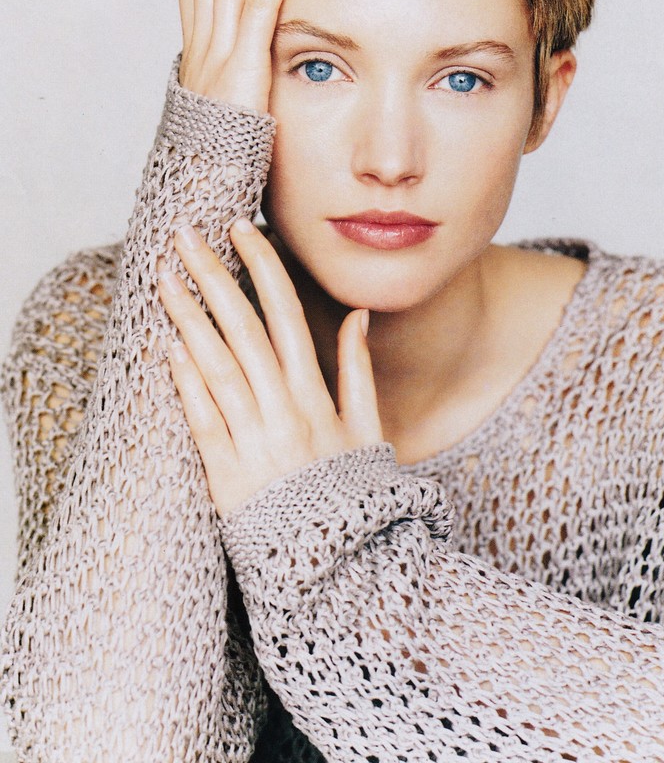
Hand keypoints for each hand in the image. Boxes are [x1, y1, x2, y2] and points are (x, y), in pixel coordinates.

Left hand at [158, 218, 382, 516]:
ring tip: (162, 276)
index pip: (285, 313)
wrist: (336, 566)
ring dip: (187, 317)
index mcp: (317, 395)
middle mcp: (283, 411)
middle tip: (184, 234)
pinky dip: (184, 381)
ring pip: (215, 366)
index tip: (240, 229)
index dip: (262, 267)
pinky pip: (202, 420)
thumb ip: (358, 370)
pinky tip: (166, 345)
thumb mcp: (368, 430)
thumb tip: (357, 315)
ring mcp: (253, 442)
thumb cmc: (351, 494)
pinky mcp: (224, 476)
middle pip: (242, 329)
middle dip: (213, 275)